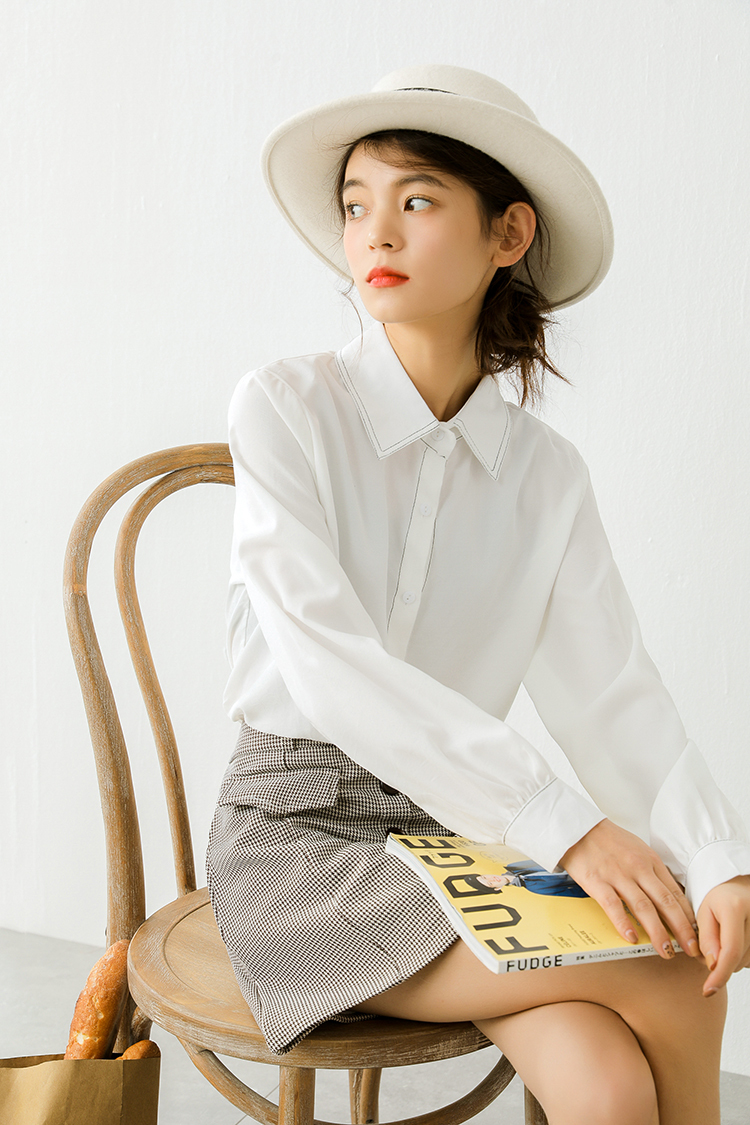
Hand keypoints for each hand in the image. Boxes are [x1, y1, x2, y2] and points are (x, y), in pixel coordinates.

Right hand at [561, 819, 699, 960]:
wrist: (579, 827)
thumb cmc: (608, 840)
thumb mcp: (638, 849)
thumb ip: (653, 872)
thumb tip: (669, 897)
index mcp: (650, 861)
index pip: (675, 893)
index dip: (688, 916)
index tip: (696, 934)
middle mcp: (638, 869)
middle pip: (665, 903)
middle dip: (681, 929)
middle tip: (690, 949)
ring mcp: (618, 876)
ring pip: (643, 907)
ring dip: (657, 932)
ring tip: (665, 950)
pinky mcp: (598, 881)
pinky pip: (613, 905)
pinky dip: (624, 923)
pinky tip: (631, 937)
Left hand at [697, 875, 749, 995]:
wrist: (740, 887)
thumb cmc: (719, 898)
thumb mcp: (703, 912)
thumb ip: (706, 939)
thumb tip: (713, 966)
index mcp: (736, 907)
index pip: (730, 951)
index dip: (718, 974)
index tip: (707, 990)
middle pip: (738, 959)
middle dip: (720, 960)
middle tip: (711, 941)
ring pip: (746, 962)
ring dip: (732, 959)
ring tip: (726, 936)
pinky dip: (743, 956)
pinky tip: (739, 940)